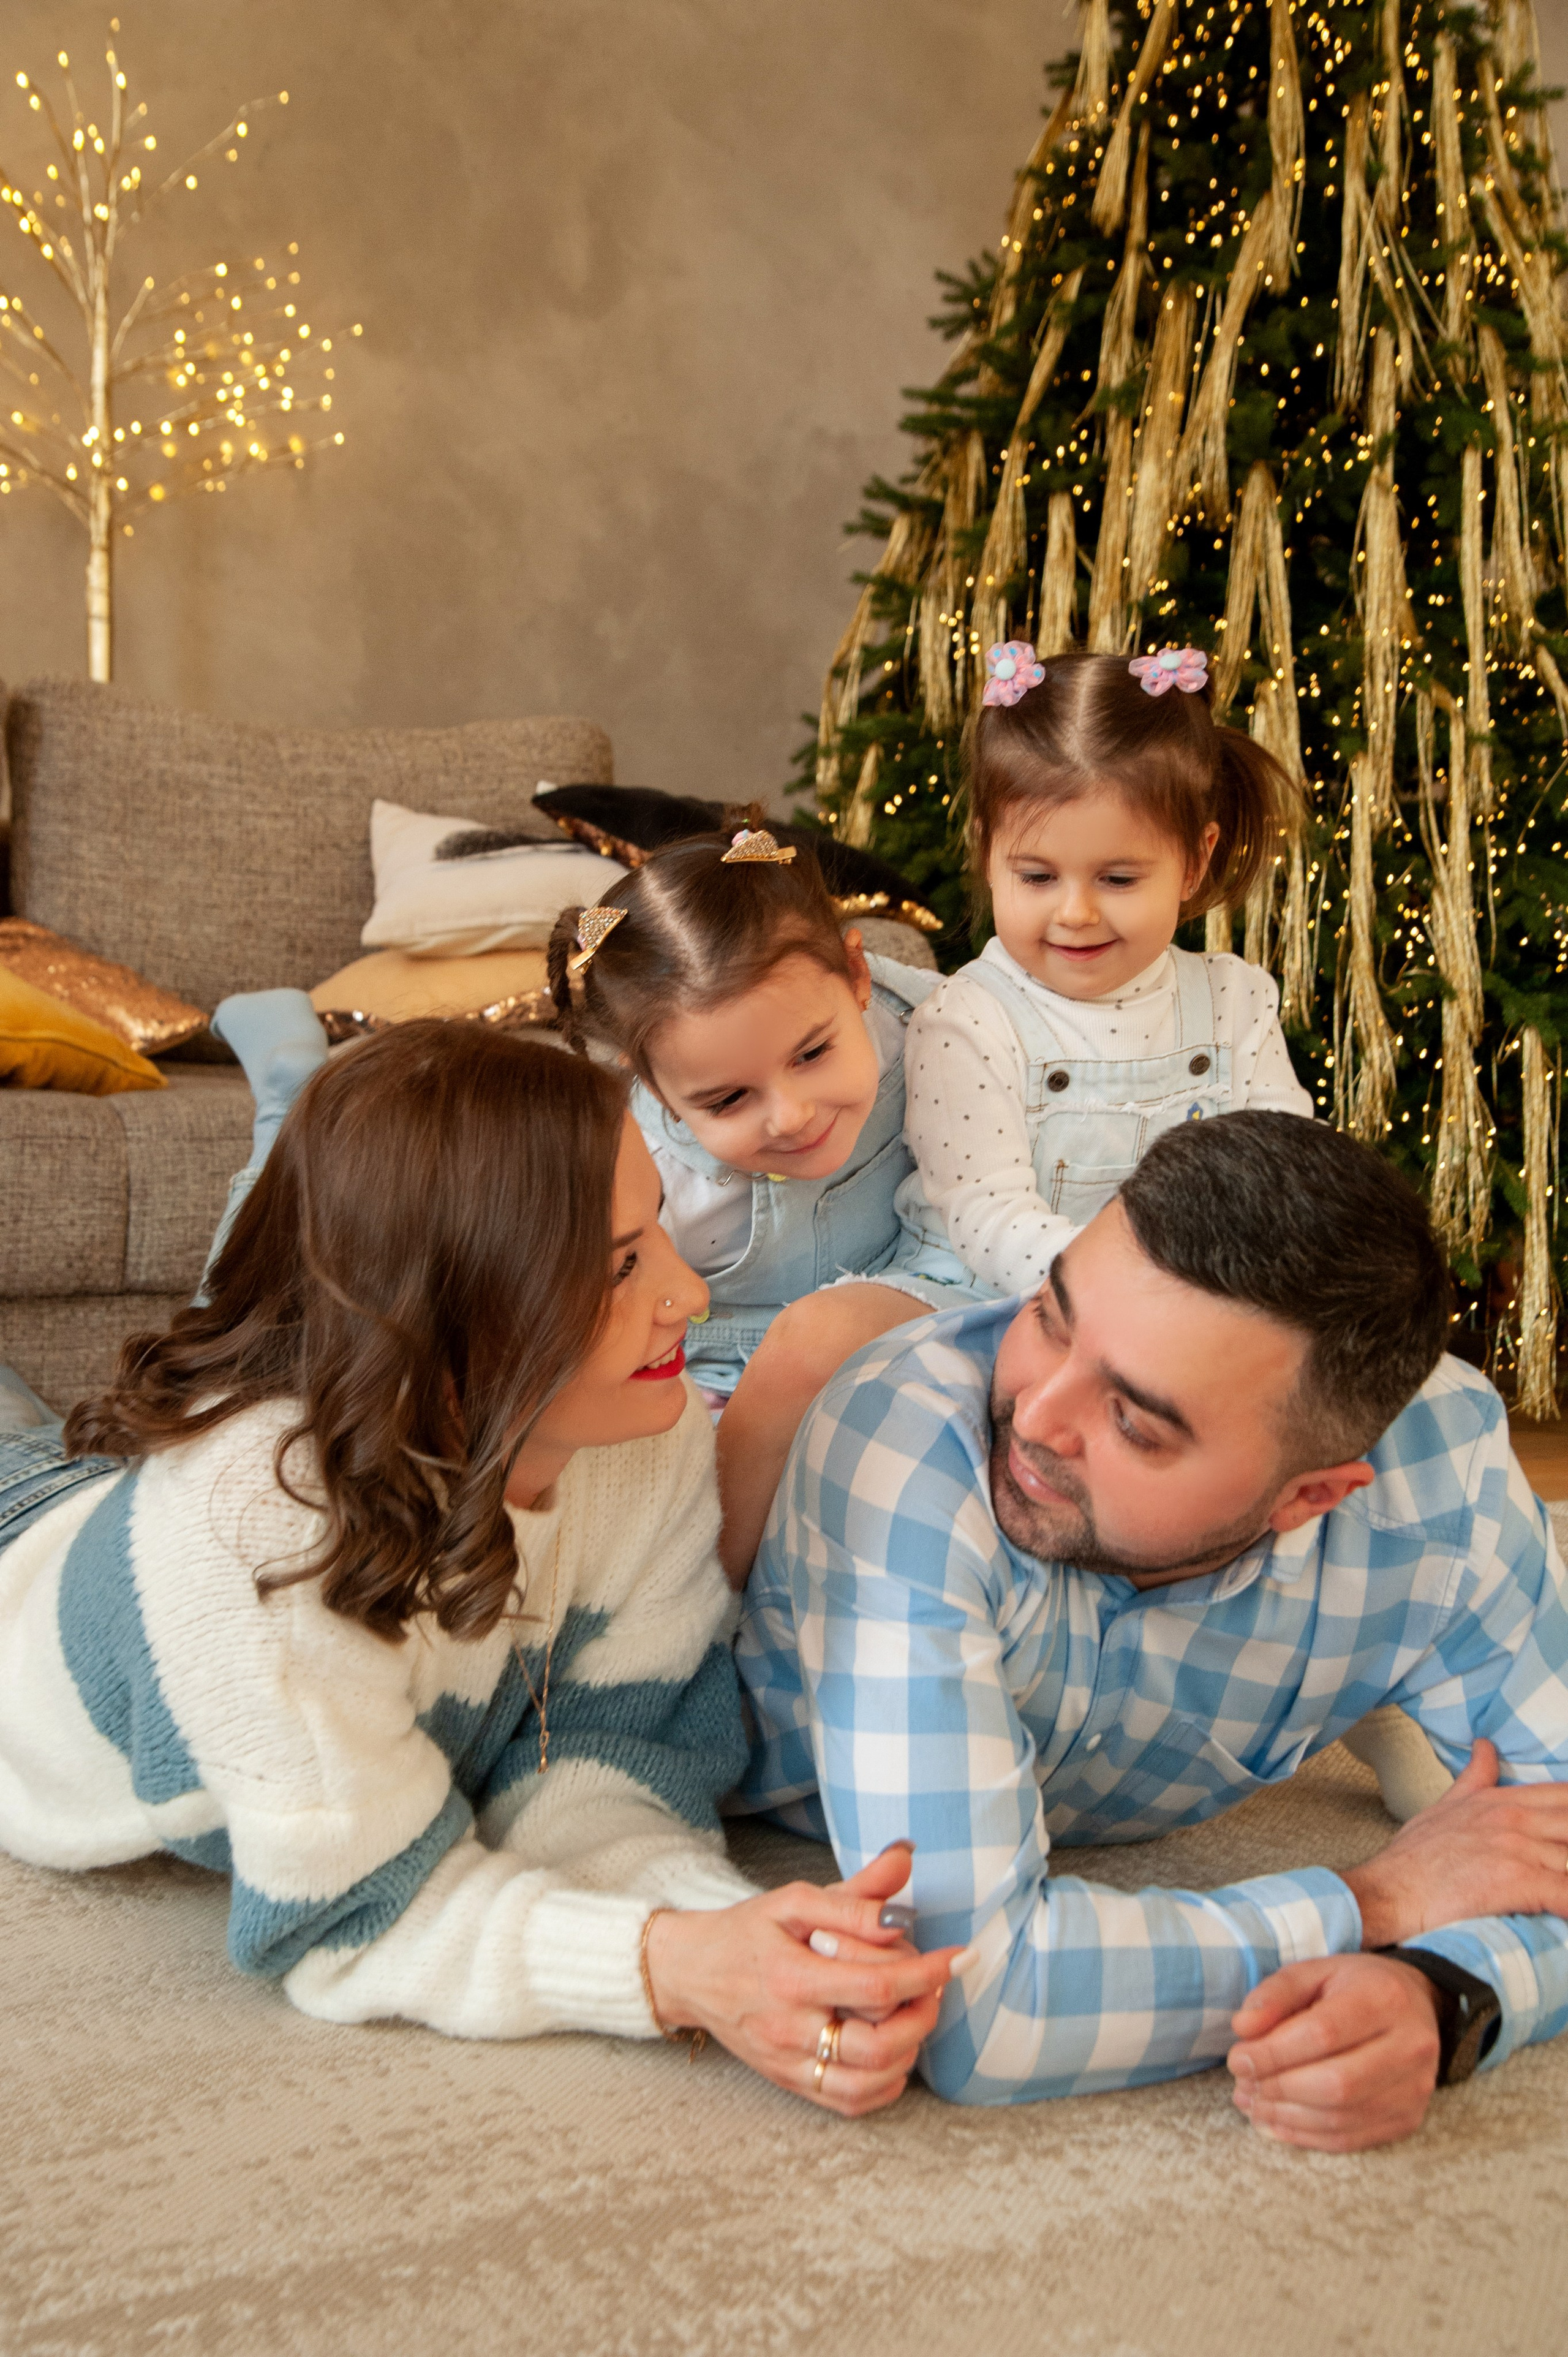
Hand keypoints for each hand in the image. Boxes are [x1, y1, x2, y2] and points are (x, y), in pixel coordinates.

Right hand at [644, 1843, 960, 2117]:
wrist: (689, 1973)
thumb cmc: (745, 1931)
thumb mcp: (793, 1900)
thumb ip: (854, 1893)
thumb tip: (905, 1864)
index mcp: (792, 1977)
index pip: (876, 1986)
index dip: (927, 1972)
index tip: (961, 1956)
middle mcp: (790, 2029)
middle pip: (877, 2046)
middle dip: (922, 2017)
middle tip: (935, 1987)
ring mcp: (789, 2063)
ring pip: (867, 2083)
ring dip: (908, 2053)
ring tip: (916, 2015)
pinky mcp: (788, 2082)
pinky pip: (847, 2102)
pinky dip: (883, 2086)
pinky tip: (894, 2055)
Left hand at [1227, 1955, 1441, 2150]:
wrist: (1416, 2006)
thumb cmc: (1355, 1987)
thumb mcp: (1314, 1972)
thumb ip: (1276, 1994)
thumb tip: (1243, 2028)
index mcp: (1385, 1999)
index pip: (1323, 2034)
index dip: (1273, 2052)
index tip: (1238, 2058)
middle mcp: (1410, 2047)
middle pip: (1335, 2083)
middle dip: (1278, 2087)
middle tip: (1243, 2084)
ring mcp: (1414, 2089)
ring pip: (1341, 2117)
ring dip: (1286, 2116)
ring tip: (1252, 2104)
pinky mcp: (1409, 2120)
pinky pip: (1350, 2139)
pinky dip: (1305, 2136)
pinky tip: (1275, 2122)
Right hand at [1342, 1737, 1567, 1945]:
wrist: (1388, 1892)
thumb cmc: (1413, 1860)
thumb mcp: (1444, 1806)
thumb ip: (1474, 1778)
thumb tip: (1486, 1747)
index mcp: (1500, 1802)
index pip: (1563, 1796)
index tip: (1567, 1831)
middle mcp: (1513, 1819)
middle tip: (1567, 1859)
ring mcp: (1517, 1848)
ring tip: (1567, 1889)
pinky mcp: (1518, 1881)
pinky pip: (1565, 1894)